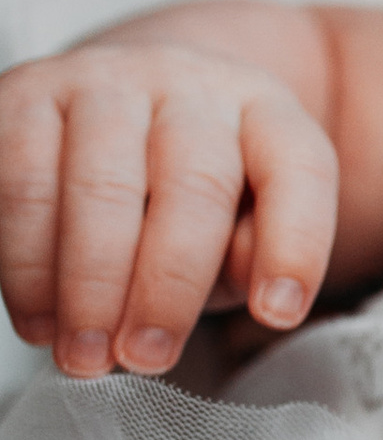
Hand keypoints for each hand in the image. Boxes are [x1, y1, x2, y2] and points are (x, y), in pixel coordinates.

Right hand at [0, 40, 337, 379]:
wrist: (117, 103)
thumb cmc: (189, 192)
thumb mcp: (242, 222)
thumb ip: (251, 253)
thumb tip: (249, 291)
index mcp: (265, 111)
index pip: (299, 168)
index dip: (295, 244)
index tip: (277, 314)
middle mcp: (190, 84)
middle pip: (193, 184)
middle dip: (168, 286)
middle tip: (147, 358)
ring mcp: (106, 81)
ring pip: (99, 186)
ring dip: (89, 285)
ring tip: (86, 356)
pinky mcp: (27, 94)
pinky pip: (25, 184)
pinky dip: (28, 265)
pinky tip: (40, 319)